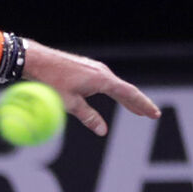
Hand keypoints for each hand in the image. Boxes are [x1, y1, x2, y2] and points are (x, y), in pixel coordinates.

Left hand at [23, 43, 161, 136]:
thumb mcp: (70, 103)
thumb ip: (88, 117)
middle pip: (126, 90)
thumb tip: (102, 131)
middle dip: (138, 103)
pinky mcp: (87, 68)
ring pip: (116, 86)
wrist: (38, 60)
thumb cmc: (52, 81)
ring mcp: (95, 68)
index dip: (143, 105)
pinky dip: (116, 92)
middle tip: (151, 115)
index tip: (154, 115)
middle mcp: (102, 72)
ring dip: (127, 98)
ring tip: (136, 109)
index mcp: (102, 80)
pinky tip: (116, 96)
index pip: (129, 94)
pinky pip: (107, 82)